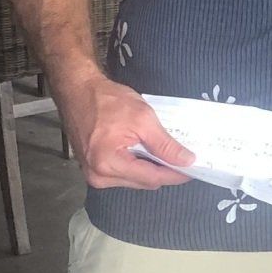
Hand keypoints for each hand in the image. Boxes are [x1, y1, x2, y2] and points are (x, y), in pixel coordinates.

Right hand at [64, 70, 195, 190]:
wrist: (77, 90)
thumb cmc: (107, 100)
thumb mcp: (142, 118)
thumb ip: (165, 144)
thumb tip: (187, 161)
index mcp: (108, 164)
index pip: (152, 178)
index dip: (175, 175)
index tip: (194, 169)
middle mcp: (98, 176)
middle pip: (143, 182)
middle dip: (164, 172)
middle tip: (183, 159)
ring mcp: (93, 174)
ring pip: (134, 180)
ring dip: (150, 169)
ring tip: (165, 154)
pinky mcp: (92, 169)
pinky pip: (123, 174)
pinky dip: (137, 165)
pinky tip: (146, 153)